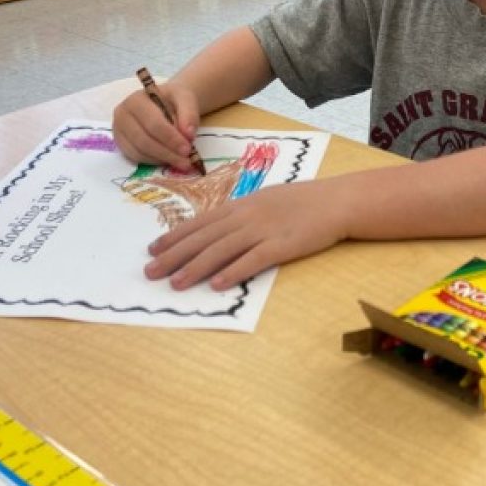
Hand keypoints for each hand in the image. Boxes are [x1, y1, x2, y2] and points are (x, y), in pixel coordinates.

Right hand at [113, 82, 199, 170]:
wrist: (165, 100)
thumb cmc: (173, 99)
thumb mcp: (186, 98)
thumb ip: (189, 114)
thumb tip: (188, 134)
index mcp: (137, 100)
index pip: (153, 123)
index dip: (170, 138)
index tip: (187, 149)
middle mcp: (122, 115)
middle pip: (144, 140)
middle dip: (167, 153)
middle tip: (186, 161)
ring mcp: (119, 131)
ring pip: (139, 152)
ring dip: (162, 159)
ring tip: (181, 162)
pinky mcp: (121, 144)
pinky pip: (136, 158)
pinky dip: (154, 161)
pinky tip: (168, 159)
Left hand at [144, 179, 349, 290]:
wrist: (335, 201)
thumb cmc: (302, 202)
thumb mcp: (266, 201)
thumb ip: (242, 214)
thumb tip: (217, 228)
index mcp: (242, 205)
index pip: (200, 222)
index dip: (175, 236)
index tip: (153, 250)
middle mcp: (247, 216)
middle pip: (204, 237)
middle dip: (174, 255)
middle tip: (150, 271)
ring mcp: (264, 230)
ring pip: (222, 249)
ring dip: (196, 267)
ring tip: (175, 282)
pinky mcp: (283, 246)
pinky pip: (253, 260)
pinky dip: (233, 271)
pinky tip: (217, 284)